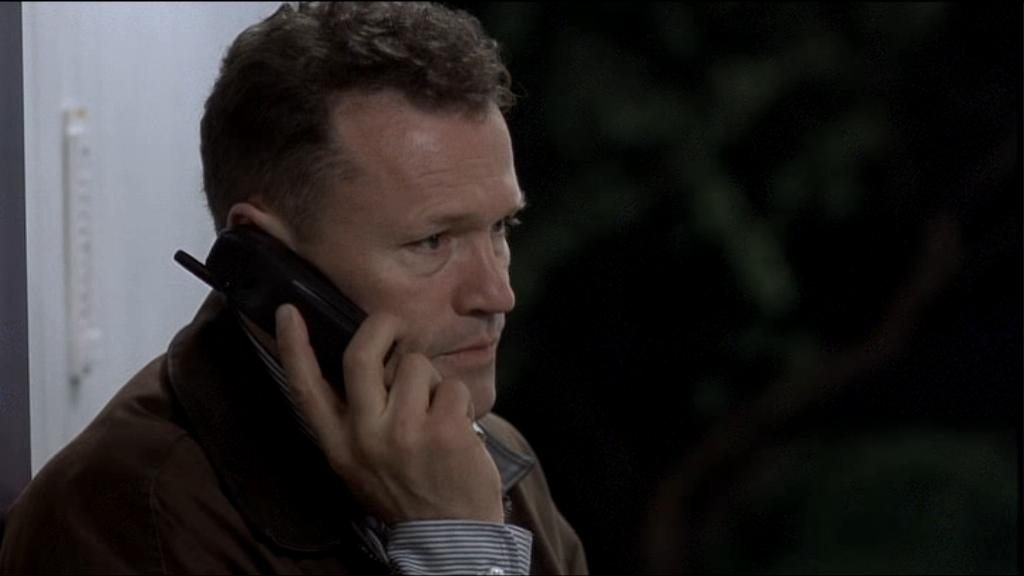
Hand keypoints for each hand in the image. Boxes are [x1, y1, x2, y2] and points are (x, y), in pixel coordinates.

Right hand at [275, 304, 503, 523]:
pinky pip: (451, 385)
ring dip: (431, 379)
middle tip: (394, 324)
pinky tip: (458, 426)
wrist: (450, 534)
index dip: (292, 347)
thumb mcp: (361, 465)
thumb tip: (369, 363)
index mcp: (338, 445)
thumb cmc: (408, 491)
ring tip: (436, 411)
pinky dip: (459, 400)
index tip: (286, 312)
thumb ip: (357, 418)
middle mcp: (365, 436)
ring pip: (415, 364)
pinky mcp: (443, 429)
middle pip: (361, 354)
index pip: (305, 389)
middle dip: (382, 326)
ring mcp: (404, 431)